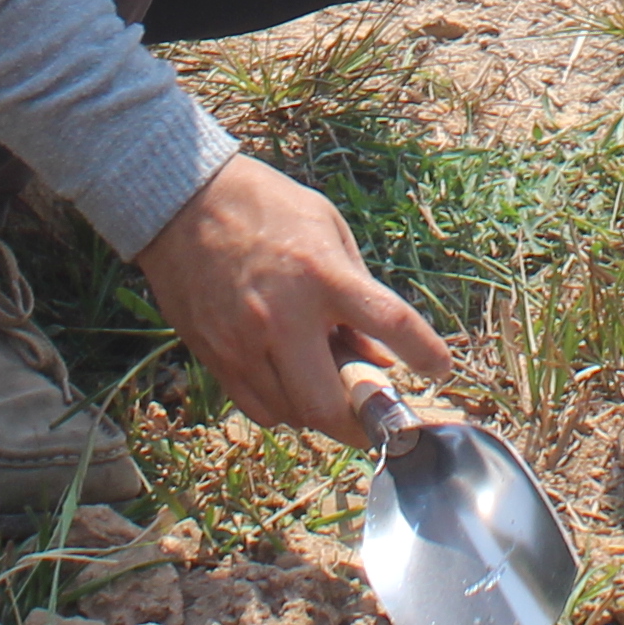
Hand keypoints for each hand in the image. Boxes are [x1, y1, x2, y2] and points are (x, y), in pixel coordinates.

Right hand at [134, 152, 452, 443]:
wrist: (182, 201)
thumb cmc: (266, 207)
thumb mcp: (328, 229)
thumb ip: (359, 290)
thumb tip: (381, 354)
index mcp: (322, 274)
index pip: (390, 323)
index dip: (425, 354)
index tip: (440, 369)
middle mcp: (283, 317)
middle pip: (329, 404)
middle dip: (360, 423)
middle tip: (376, 417)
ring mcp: (244, 343)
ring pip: (294, 414)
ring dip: (321, 411)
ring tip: (329, 386)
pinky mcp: (215, 357)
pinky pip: (260, 409)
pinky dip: (284, 406)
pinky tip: (291, 381)